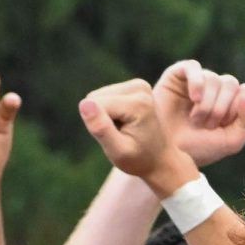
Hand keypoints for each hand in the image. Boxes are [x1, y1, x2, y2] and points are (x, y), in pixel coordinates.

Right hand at [79, 79, 195, 194]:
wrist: (160, 160)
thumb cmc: (138, 160)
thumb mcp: (118, 152)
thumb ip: (101, 128)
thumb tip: (84, 104)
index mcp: (138, 103)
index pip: (96, 106)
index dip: (99, 126)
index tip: (118, 139)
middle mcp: (140, 87)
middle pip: (95, 98)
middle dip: (101, 119)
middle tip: (120, 135)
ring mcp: (138, 84)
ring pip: (96, 97)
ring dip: (104, 116)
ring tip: (123, 130)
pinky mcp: (133, 85)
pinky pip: (102, 96)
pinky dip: (108, 112)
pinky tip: (124, 123)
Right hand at [153, 60, 244, 166]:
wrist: (164, 153)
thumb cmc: (197, 150)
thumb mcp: (231, 142)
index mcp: (231, 104)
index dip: (240, 108)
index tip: (225, 125)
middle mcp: (215, 90)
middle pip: (231, 83)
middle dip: (221, 108)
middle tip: (207, 126)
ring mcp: (197, 81)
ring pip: (213, 78)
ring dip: (207, 104)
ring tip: (194, 120)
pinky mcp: (178, 75)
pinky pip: (194, 68)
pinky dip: (197, 82)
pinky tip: (194, 99)